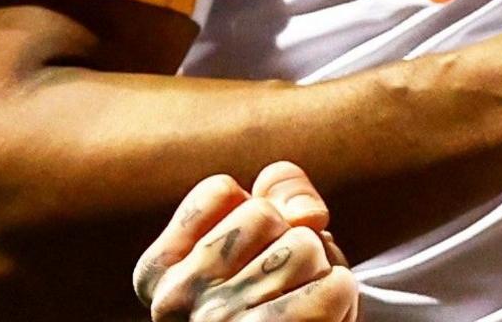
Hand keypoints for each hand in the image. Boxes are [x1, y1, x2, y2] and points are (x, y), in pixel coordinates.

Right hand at [134, 164, 354, 321]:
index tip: (255, 252)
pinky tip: (319, 316)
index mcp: (160, 271)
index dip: (260, 212)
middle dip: (292, 238)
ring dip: (321, 269)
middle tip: (284, 282)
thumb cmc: (280, 293)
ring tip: (300, 300)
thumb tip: (307, 213)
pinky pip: (333, 286)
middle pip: (264, 215)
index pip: (218, 191)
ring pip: (303, 247)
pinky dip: (341, 294)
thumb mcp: (272, 234)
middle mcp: (174, 300)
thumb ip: (281, 192)